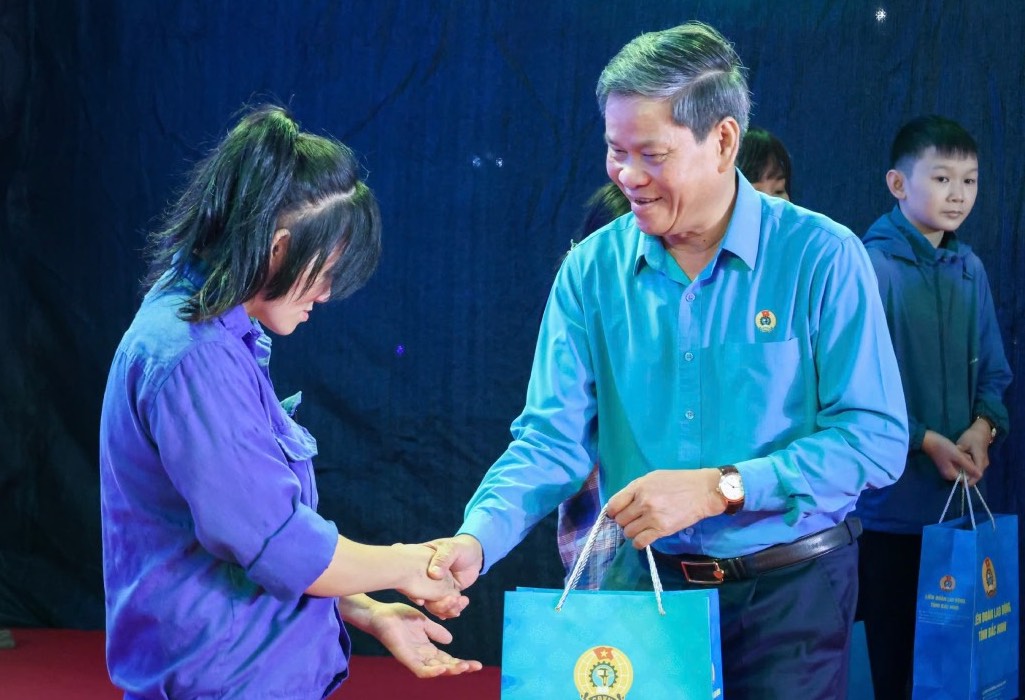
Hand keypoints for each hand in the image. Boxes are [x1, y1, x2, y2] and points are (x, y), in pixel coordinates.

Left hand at [365, 601, 483, 677]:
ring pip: (435, 671)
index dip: (462, 663)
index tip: (477, 664)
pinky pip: (419, 669)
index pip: (448, 660)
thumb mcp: (424, 623)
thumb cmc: (399, 618)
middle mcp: (422, 656)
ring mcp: (413, 658)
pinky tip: (443, 668)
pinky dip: (432, 671)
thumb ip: (436, 631)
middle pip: (445, 667)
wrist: (381, 614)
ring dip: (450, 671)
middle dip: (460, 669)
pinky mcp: (405, 657)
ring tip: (463, 668)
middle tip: (475, 667)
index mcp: (427, 649)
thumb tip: (450, 640)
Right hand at [391, 543, 466, 608]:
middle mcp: (427, 577)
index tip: (421, 600)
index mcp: (422, 563)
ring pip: (433, 603)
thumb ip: (443, 559)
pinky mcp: (447, 593)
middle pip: (422, 595)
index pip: (411, 579)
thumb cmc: (461, 547)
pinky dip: (450, 610)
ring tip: (458, 603)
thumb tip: (433, 574)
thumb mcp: (451, 548)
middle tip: (449, 602)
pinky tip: (457, 611)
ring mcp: (437, 586)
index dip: (411, 591)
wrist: (476, 554)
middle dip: (433, 604)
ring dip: (444, 608)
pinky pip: (445, 605)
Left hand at [606, 469, 723, 548]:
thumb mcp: (653, 478)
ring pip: (628, 532)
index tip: (616, 514)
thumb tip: (622, 503)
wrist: (703, 492)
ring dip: (632, 532)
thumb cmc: (679, 482)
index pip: (614, 504)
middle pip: (620, 520)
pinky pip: (640, 542)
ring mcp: (652, 517)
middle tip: (633, 520)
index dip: (612, 511)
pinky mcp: (662, 530)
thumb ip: (636, 489)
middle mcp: (643, 502)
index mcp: (639, 487)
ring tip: (641, 528)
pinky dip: (638, 542)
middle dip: (624, 521)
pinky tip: (644, 538)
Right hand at [923, 429, 981, 483]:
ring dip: (964, 461)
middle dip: (967, 464)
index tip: (968, 460)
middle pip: (964, 473)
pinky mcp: (946, 464)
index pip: (967, 479)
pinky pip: (958, 465)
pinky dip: (960, 459)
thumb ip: (969, 466)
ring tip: (960, 452)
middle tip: (962, 454)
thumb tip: (980, 475)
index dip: (971, 471)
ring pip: (962, 468)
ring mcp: (947, 469)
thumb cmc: (943, 448)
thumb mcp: (958, 456)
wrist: (928, 440)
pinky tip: (958, 452)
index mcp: (951, 475)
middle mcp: (949, 475)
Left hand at [955, 420, 992, 483]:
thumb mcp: (963, 444)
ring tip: (957, 473)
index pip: (977, 475)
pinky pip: (974, 468)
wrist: (981, 431)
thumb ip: (960, 454)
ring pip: (975, 472)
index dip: (969, 480)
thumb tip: (955, 462)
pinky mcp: (981, 461)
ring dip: (967, 474)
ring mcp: (983, 462)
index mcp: (980, 460)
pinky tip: (959, 468)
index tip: (960, 483)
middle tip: (956, 478)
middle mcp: (984, 463)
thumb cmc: (972, 437)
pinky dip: (967, 469)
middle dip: (967, 478)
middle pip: (976, 475)